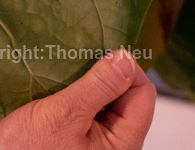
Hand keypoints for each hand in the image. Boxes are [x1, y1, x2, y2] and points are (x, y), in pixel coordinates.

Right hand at [0, 49, 155, 149]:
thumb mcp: (63, 115)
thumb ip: (99, 86)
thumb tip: (126, 58)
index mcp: (122, 143)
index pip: (143, 94)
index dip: (125, 69)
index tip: (98, 54)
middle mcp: (113, 146)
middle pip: (125, 98)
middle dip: (102, 75)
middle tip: (75, 62)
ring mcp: (93, 145)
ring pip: (102, 104)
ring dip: (83, 84)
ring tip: (61, 74)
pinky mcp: (73, 143)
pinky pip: (83, 114)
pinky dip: (71, 97)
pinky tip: (51, 89)